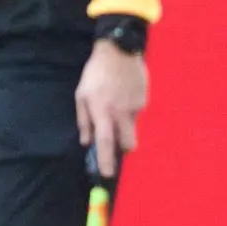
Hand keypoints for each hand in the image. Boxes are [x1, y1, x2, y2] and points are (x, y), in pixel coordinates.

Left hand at [75, 40, 147, 178]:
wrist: (120, 51)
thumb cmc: (95, 73)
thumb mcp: (82, 95)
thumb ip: (84, 120)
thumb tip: (87, 141)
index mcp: (103, 111)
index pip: (106, 142)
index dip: (106, 160)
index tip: (107, 174)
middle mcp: (121, 113)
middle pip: (128, 144)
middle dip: (123, 149)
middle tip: (116, 143)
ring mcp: (136, 107)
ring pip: (132, 127)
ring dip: (124, 124)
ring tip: (116, 103)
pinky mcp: (145, 100)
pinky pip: (136, 113)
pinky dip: (129, 110)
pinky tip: (124, 94)